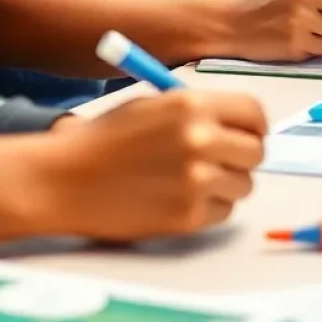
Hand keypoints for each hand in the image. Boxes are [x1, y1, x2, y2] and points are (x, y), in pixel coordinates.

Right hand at [45, 91, 266, 239]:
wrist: (65, 178)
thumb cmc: (105, 138)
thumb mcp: (153, 105)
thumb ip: (198, 112)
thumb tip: (239, 125)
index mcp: (191, 104)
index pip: (254, 112)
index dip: (254, 124)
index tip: (246, 133)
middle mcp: (200, 139)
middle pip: (256, 151)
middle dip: (242, 155)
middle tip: (222, 159)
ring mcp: (196, 180)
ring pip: (243, 185)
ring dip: (226, 183)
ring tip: (191, 179)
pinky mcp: (188, 216)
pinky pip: (223, 213)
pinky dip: (208, 208)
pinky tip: (178, 197)